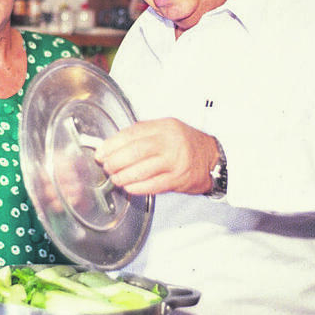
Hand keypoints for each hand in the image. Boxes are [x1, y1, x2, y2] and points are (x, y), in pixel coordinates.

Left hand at [94, 118, 218, 195]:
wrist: (213, 158)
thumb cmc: (186, 144)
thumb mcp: (167, 129)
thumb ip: (143, 134)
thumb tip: (114, 144)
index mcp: (165, 126)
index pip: (132, 133)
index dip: (112, 144)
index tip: (101, 151)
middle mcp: (170, 142)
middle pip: (134, 151)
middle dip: (115, 161)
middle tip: (106, 166)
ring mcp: (175, 161)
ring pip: (141, 170)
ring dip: (123, 176)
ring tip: (115, 178)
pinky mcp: (178, 179)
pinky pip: (152, 185)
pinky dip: (136, 187)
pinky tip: (128, 187)